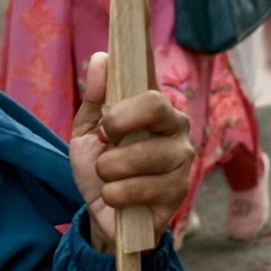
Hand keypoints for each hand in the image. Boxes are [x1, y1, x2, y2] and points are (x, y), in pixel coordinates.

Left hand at [70, 52, 193, 248]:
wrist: (103, 212)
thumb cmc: (100, 165)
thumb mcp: (88, 131)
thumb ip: (95, 97)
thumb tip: (101, 58)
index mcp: (154, 104)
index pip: (152, 72)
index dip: (138, 58)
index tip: (117, 61)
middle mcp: (176, 124)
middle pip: (155, 106)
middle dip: (118, 123)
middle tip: (102, 140)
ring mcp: (182, 157)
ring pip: (144, 153)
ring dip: (110, 167)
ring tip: (106, 175)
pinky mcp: (180, 190)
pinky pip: (143, 187)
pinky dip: (116, 194)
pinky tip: (116, 197)